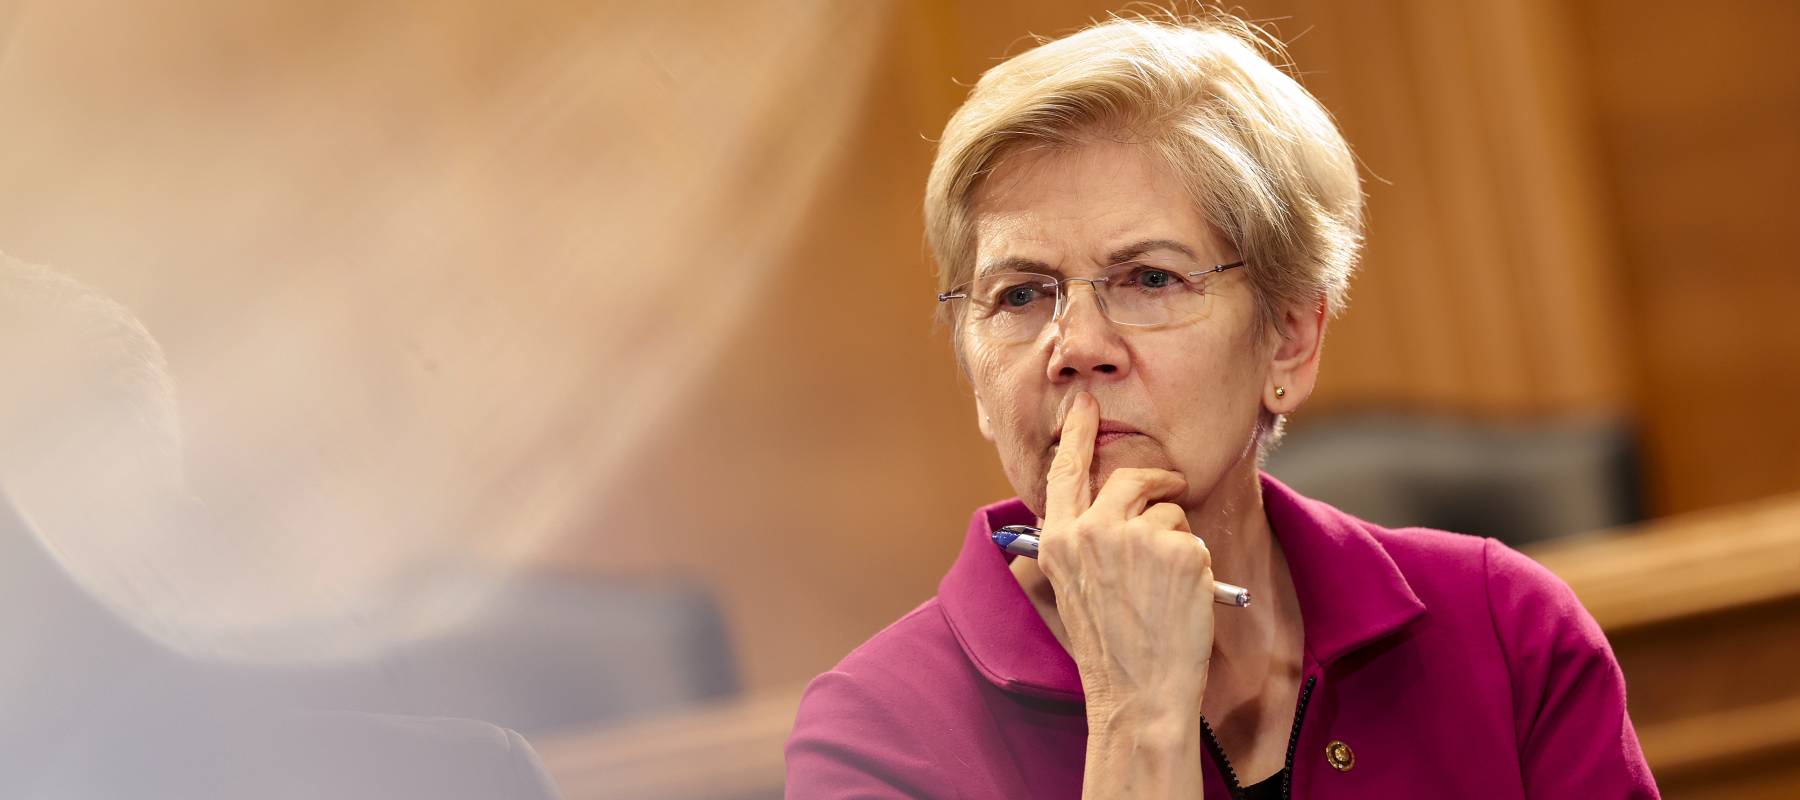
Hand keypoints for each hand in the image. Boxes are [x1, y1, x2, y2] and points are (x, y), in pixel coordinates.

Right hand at [1037, 391, 1216, 722]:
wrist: (1139, 697)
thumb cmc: (1112, 651)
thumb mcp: (1075, 589)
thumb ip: (1083, 542)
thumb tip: (1111, 506)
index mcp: (1059, 541)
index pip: (1066, 472)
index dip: (1078, 435)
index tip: (1086, 405)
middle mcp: (1090, 531)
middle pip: (1130, 479)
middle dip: (1157, 482)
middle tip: (1173, 485)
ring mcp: (1134, 538)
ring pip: (1168, 509)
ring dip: (1177, 538)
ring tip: (1165, 588)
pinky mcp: (1176, 549)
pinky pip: (1192, 537)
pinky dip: (1195, 564)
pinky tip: (1181, 599)